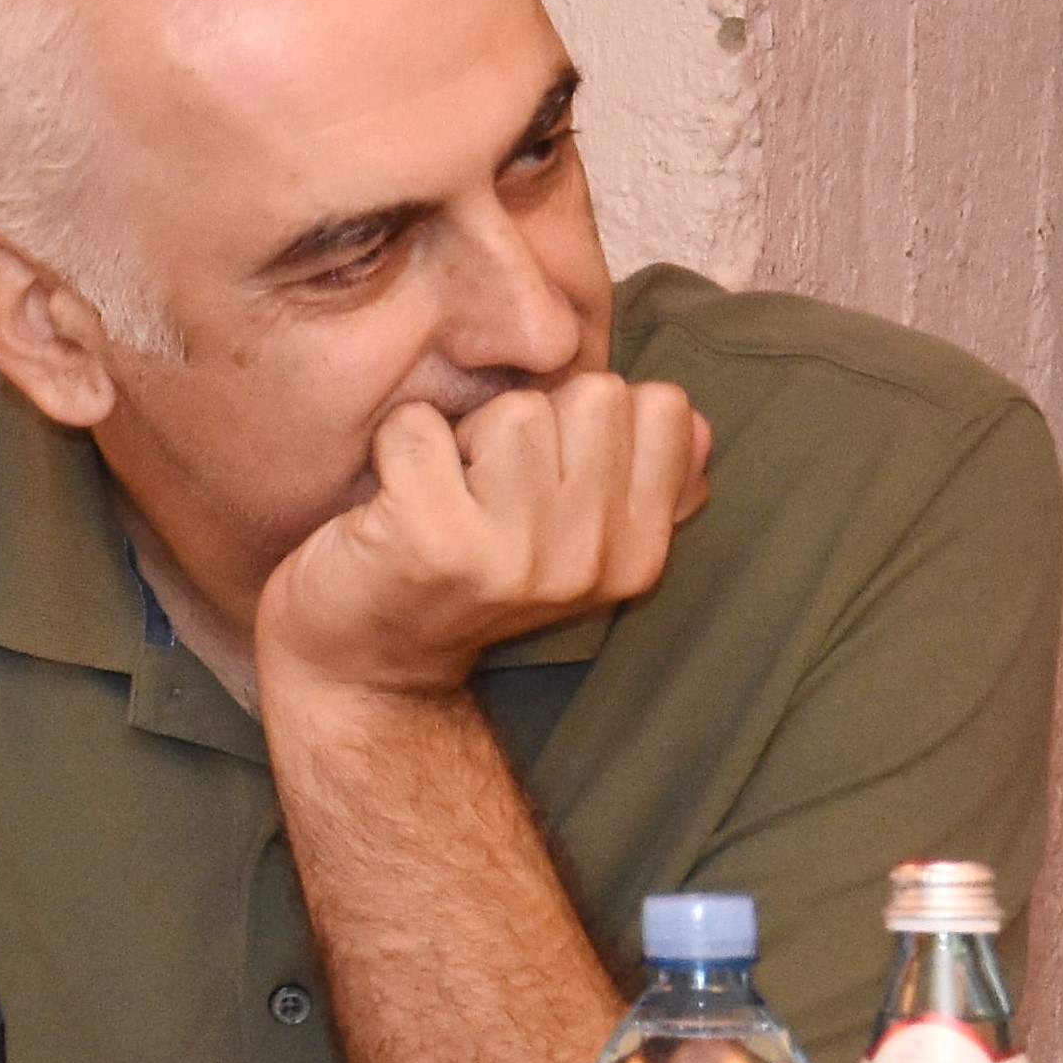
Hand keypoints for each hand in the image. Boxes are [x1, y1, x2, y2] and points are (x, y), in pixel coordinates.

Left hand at [257, 375, 708, 703]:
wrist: (366, 668)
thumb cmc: (466, 582)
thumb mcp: (573, 544)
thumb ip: (641, 482)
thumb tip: (696, 422)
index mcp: (639, 554)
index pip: (664, 408)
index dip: (590, 416)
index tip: (543, 471)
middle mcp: (590, 559)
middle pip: (593, 395)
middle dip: (531, 419)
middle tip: (483, 485)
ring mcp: (514, 553)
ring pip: (513, 409)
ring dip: (464, 435)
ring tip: (443, 495)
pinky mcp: (433, 539)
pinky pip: (417, 426)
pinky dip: (394, 445)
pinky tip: (390, 497)